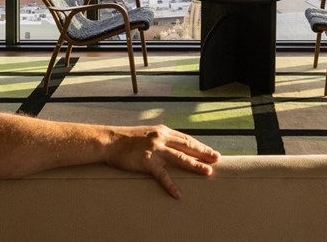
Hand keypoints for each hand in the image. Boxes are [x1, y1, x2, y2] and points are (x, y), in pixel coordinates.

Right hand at [103, 125, 219, 198]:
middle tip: (217, 159)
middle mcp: (162, 138)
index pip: (186, 139)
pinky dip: (171, 185)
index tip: (211, 151)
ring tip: (207, 172)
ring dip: (195, 165)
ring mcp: (154, 150)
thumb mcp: (149, 134)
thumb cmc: (128, 139)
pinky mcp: (146, 162)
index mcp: (163, 131)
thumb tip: (175, 146)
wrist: (109, 141)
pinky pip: (162, 175)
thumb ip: (162, 138)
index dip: (200, 146)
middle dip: (204, 153)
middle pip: (188, 146)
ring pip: (180, 158)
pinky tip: (178, 194)